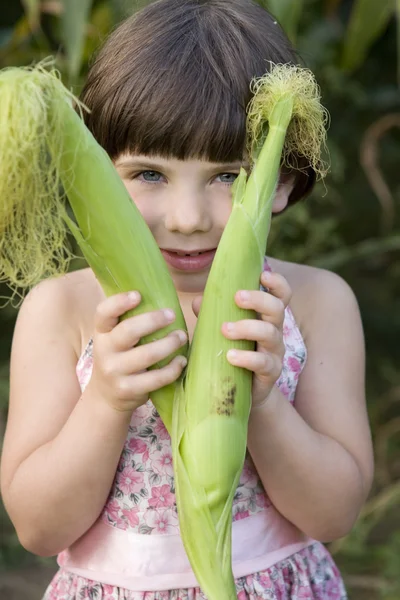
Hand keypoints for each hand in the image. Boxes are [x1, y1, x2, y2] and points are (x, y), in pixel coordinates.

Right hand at [88, 292, 186, 412]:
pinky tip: (181, 361)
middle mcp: (105, 350)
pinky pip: (155, 378)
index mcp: (102, 332)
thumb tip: (161, 295)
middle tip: (171, 314)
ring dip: (169, 344)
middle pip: (128, 331)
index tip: (138, 294)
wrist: (106, 396)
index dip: (118, 302)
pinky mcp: (128, 389)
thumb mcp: (115, 338)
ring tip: (182, 336)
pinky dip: (172, 369)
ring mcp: (115, 371)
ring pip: (146, 355)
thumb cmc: (119, 357)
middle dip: (153, 320)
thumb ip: (129, 320)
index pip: (103, 313)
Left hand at [222, 271, 290, 407]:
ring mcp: (274, 352)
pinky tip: (230, 356)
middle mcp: (274, 331)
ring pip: (270, 333)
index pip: (281, 295)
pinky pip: (263, 362)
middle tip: (237, 297)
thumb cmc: (231, 352)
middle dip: (259, 299)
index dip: (277, 283)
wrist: (241, 392)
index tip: (262, 275)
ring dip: (248, 328)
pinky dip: (247, 358)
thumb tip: (198, 301)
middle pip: (277, 308)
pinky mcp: (270, 373)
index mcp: (265, 317)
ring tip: (225, 329)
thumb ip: (212, 315)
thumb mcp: (221, 332)